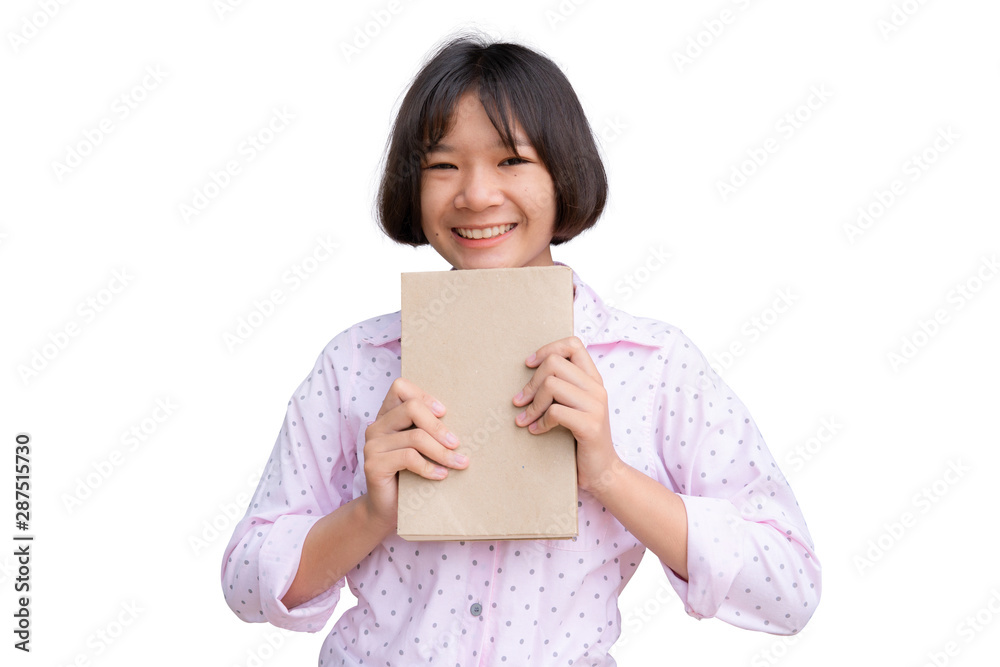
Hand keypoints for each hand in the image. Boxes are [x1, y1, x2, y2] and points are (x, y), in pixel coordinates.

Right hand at [362, 377, 468, 531]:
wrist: (386, 509)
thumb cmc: (409, 476)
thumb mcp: (420, 448)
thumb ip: (428, 431)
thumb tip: (466, 420)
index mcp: (387, 416)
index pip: (400, 388)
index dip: (424, 396)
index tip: (445, 413)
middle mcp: (376, 426)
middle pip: (411, 408)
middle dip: (439, 427)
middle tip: (457, 444)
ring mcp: (372, 445)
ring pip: (415, 437)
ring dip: (442, 452)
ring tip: (458, 463)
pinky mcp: (374, 465)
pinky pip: (409, 458)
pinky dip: (430, 467)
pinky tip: (441, 476)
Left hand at [512, 336, 621, 492]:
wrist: (602, 471)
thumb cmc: (581, 438)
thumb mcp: (574, 406)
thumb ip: (562, 387)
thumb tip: (530, 371)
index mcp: (593, 380)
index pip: (573, 344)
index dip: (547, 349)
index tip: (529, 365)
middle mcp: (597, 388)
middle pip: (555, 363)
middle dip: (531, 382)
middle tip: (520, 401)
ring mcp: (596, 406)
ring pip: (552, 385)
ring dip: (532, 404)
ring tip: (525, 419)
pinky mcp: (590, 425)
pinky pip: (555, 411)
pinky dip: (540, 421)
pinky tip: (536, 431)